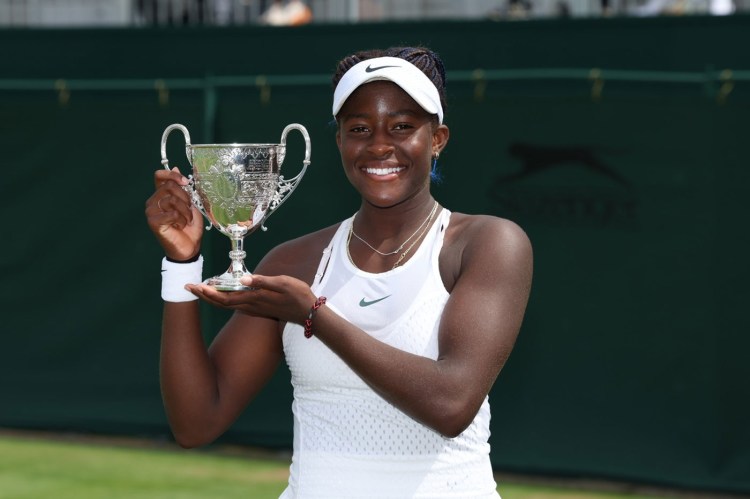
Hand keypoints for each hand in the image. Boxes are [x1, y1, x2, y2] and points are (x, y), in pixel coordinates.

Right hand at [145, 167, 202, 260]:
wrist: (189, 247)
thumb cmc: (189, 226)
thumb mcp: (190, 203)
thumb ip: (183, 187)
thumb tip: (175, 167)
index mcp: (161, 194)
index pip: (160, 176)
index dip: (172, 175)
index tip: (185, 182)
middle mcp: (153, 201)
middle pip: (169, 186)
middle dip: (185, 198)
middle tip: (189, 211)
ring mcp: (151, 211)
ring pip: (171, 199)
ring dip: (185, 211)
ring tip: (185, 220)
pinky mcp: (153, 222)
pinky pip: (171, 212)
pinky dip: (181, 219)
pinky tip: (179, 226)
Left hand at [185, 274, 315, 323]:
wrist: (309, 312)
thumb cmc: (298, 295)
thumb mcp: (283, 283)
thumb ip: (263, 281)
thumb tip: (243, 279)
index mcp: (254, 298)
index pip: (224, 297)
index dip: (208, 292)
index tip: (194, 285)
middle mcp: (250, 305)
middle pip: (221, 302)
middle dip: (203, 295)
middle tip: (188, 286)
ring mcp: (254, 308)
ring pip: (227, 304)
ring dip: (212, 298)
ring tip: (200, 290)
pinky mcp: (258, 308)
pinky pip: (234, 305)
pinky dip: (223, 300)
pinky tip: (221, 295)